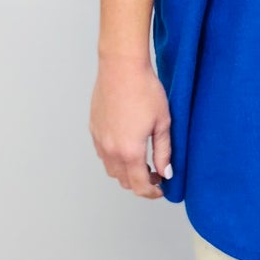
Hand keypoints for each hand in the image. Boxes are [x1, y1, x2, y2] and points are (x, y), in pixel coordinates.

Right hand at [90, 54, 172, 197]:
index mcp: (129, 151)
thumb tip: (166, 172)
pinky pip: (103, 154)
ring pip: (111, 169)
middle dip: (140, 183)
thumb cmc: (144, 90)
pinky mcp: (93, 129)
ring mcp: (99, 140)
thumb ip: (163, 152)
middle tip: (156, 175)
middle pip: (123, 181)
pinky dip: (115, 159)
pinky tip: (127, 147)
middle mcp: (110, 150)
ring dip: (126, 172)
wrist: (121, 67)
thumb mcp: (163, 123)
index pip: (139, 185)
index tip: (160, 189)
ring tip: (142, 161)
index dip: (151, 192)